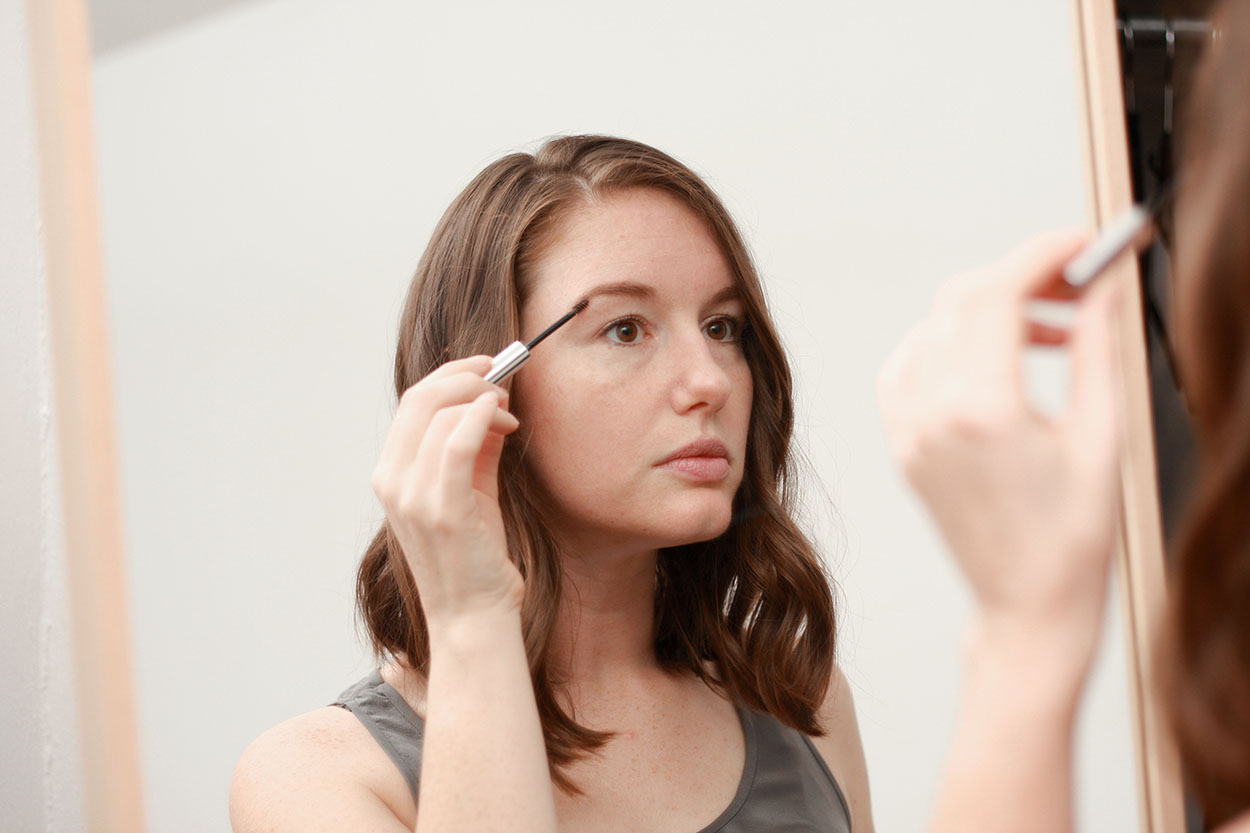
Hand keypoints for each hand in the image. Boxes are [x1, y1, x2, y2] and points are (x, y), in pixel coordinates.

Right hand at [371, 356, 524, 633]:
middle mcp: (392, 482)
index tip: (488, 367)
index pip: (413, 402)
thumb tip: (491, 399)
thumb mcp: (471, 491)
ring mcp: (412, 497)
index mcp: (391, 475)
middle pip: (421, 398)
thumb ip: (475, 446)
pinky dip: (480, 416)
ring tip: (509, 412)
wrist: (475, 616)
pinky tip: (502, 416)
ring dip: (482, 397)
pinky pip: (456, 443)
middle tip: (502, 378)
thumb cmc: (475, 558)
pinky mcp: (442, 510)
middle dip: (466, 376)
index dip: (452, 375)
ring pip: (440, 414)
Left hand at [876, 230, 1124, 662]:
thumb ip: (1097, 350)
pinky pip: (908, 365)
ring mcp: (907, 430)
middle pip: (960, 301)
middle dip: (1019, 277)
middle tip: (1074, 282)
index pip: (996, 295)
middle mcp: (932, 415)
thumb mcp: (1102, 437)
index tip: (1081, 245)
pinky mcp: (901, 443)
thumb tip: (1100, 288)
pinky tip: (995, 359)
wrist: (1025, 606)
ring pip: (933, 327)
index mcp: (983, 412)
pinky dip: (948, 343)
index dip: (1041, 255)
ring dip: (988, 311)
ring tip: (1051, 331)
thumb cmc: (1073, 538)